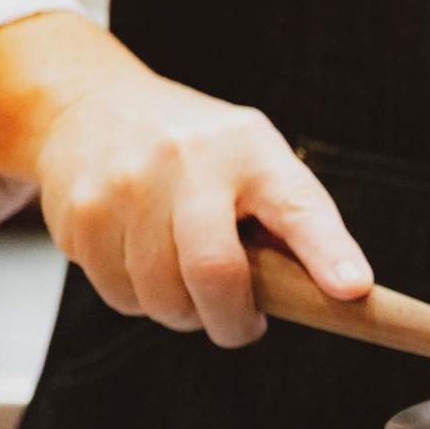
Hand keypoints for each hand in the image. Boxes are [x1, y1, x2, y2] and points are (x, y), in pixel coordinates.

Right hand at [0, 13, 368, 347]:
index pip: (297, 206)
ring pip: (163, 299)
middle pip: (215, 273)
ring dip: (185, 313)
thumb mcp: (259, 162)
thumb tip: (339, 291)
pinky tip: (146, 263)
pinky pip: (121, 297)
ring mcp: (124, 187)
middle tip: (243, 323)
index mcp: (250, 151)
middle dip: (234, 321)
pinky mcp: (78, 217)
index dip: (327, 253)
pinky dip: (141, 300)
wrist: (90, 106)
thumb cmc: (198, 151)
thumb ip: (297, 223)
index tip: (351, 289)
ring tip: (189, 281)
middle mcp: (186, 162)